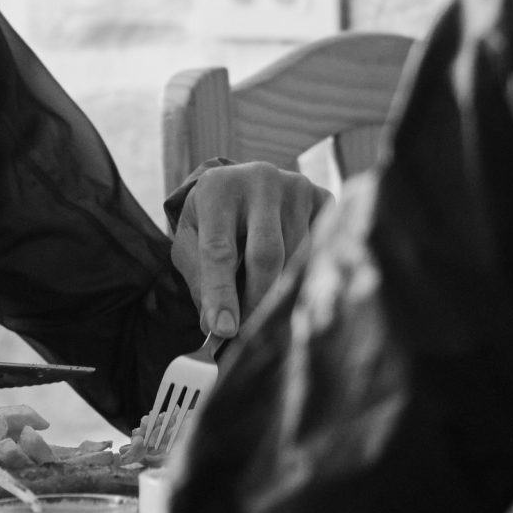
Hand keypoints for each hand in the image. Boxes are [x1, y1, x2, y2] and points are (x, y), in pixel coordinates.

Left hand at [170, 160, 332, 338]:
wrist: (239, 186)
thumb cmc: (211, 222)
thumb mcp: (190, 246)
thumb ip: (200, 283)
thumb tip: (220, 328)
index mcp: (217, 189)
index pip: (220, 250)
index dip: (221, 293)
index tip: (225, 331)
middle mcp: (260, 179)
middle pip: (266, 256)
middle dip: (257, 301)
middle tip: (248, 333)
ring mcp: (296, 186)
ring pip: (296, 258)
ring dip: (280, 289)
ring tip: (265, 304)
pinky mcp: (322, 198)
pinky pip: (320, 248)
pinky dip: (305, 272)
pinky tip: (292, 277)